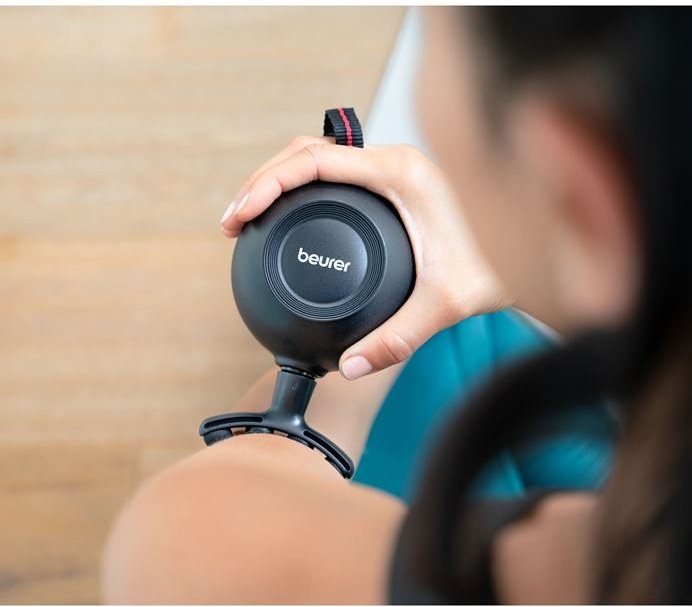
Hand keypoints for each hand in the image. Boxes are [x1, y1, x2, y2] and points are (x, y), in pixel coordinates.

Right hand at [220, 137, 511, 379]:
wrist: (540, 246)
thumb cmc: (502, 264)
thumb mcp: (448, 303)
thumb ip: (397, 339)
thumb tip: (350, 366)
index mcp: (401, 173)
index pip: (313, 161)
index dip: (267, 184)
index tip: (240, 214)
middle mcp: (395, 161)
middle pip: (307, 150)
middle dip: (261, 179)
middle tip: (233, 220)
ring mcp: (395, 167)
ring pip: (319, 154)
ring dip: (278, 176)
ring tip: (248, 212)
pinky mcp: (396, 180)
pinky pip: (336, 168)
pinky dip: (302, 183)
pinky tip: (289, 208)